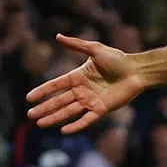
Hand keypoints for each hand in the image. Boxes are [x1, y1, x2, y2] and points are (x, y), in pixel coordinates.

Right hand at [26, 35, 146, 133]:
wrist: (137, 71)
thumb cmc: (118, 59)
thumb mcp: (95, 49)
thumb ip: (77, 45)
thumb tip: (57, 36)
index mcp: (78, 76)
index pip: (55, 85)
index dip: (42, 91)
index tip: (29, 98)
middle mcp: (82, 90)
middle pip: (59, 101)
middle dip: (44, 108)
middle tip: (30, 115)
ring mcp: (91, 101)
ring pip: (69, 111)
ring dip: (54, 117)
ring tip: (40, 124)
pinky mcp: (102, 109)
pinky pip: (86, 119)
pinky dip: (76, 125)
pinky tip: (64, 130)